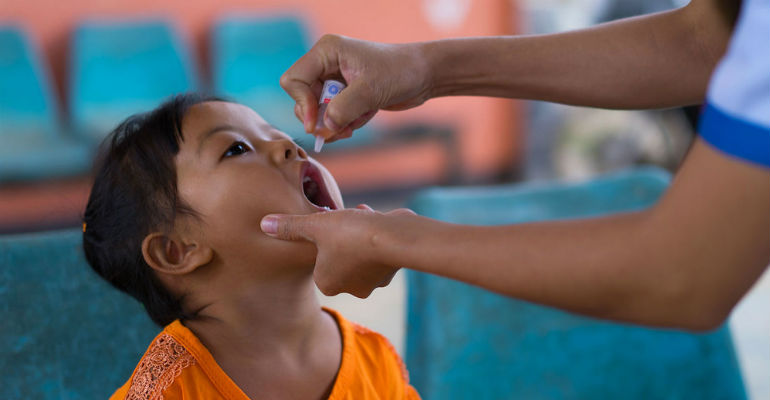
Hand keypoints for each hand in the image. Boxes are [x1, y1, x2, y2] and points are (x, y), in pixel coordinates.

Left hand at [260, 204, 415, 297]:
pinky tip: (376, 219)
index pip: (317, 262)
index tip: (325, 226)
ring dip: (358, 233)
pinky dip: (374, 235)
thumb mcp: (314, 225)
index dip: (321, 241)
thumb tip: (263, 224)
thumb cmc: (349, 234)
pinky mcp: (390, 271)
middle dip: (340, 237)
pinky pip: (377, 251)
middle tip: (342, 220)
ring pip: (359, 253)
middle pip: (339, 257)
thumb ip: (289, 227)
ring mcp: (372, 282)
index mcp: (326, 284)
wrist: (391, 237)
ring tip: (360, 214)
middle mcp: (350, 289)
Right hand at [280, 35, 432, 142]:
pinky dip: (346, 123)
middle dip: (321, 118)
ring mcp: (335, 80)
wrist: (424, 75)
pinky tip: (364, 117)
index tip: (316, 124)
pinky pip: (333, 116)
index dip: (302, 104)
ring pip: (318, 111)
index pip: (294, 80)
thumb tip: (324, 127)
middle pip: (303, 99)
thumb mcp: (370, 91)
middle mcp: (326, 64)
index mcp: (326, 52)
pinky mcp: (345, 94)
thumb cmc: (400, 72)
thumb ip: (343, 109)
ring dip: (335, 123)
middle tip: (341, 129)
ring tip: (356, 124)